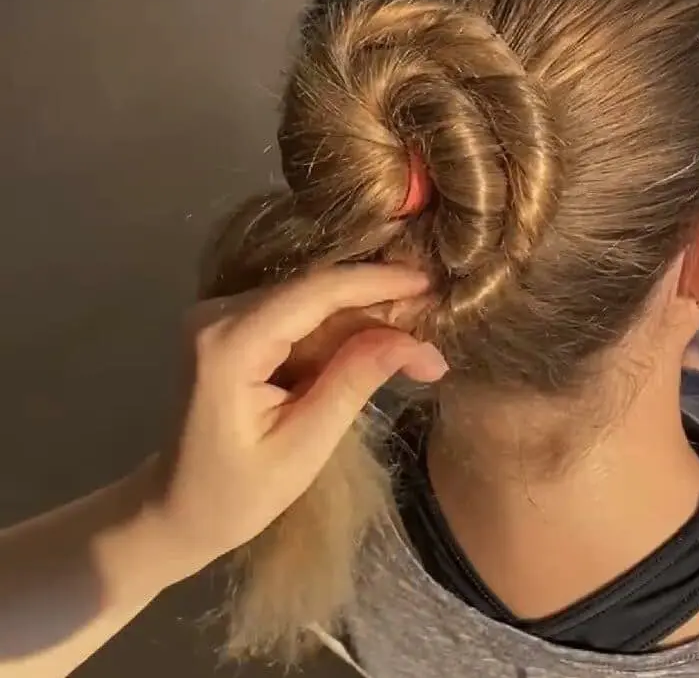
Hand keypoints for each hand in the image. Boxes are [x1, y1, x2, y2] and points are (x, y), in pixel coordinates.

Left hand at [143, 265, 446, 582]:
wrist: (173, 508)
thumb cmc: (233, 496)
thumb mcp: (304, 447)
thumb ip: (354, 381)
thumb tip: (414, 339)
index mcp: (229, 343)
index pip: (315, 292)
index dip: (376, 282)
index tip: (430, 282)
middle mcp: (219, 314)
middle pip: (316, 292)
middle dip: (378, 307)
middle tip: (432, 332)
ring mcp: (223, 316)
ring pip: (312, 302)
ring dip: (364, 321)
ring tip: (416, 349)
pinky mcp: (234, 326)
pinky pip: (298, 316)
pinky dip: (339, 331)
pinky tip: (377, 346)